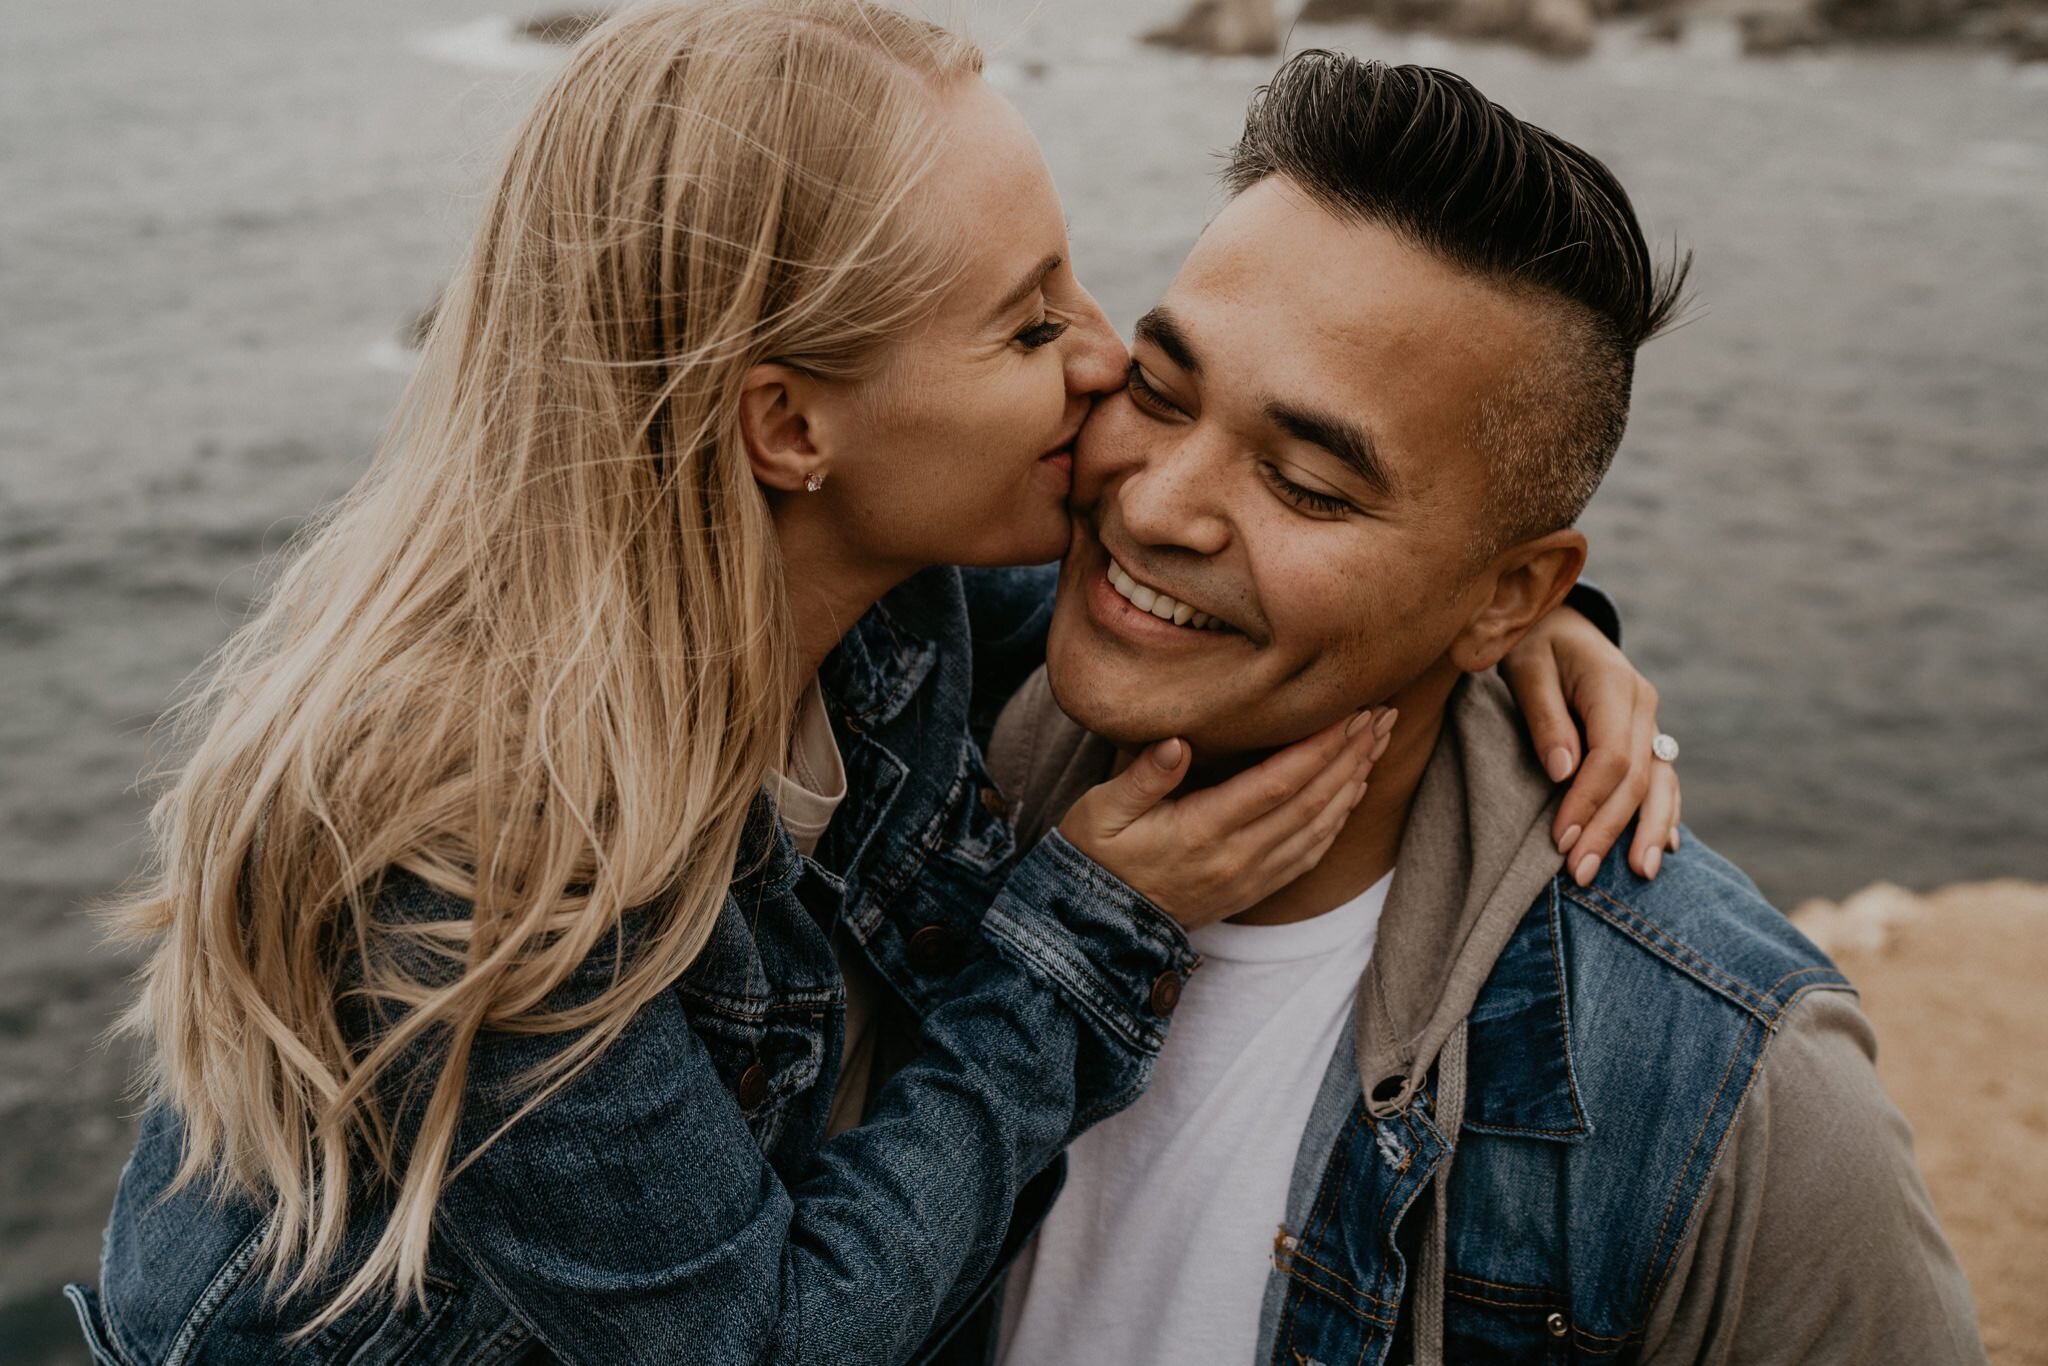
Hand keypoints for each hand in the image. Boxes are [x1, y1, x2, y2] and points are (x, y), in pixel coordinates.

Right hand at [1058, 708, 1396, 931]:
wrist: (1099, 926)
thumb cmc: (1097, 856)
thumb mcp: (1102, 810)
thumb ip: (1142, 777)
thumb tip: (1176, 742)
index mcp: (1202, 830)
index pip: (1278, 782)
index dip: (1320, 746)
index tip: (1350, 711)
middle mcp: (1237, 857)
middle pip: (1312, 800)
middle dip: (1352, 754)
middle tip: (1382, 713)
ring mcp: (1250, 877)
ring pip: (1319, 826)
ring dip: (1354, 781)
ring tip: (1379, 742)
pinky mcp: (1254, 889)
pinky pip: (1310, 854)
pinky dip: (1339, 819)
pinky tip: (1353, 791)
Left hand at [1501, 608, 1679, 885]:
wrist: (1552, 620)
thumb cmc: (1529, 641)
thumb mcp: (1524, 667)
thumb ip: (1544, 717)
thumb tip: (1563, 771)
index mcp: (1614, 683)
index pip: (1611, 756)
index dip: (1588, 802)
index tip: (1561, 840)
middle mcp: (1642, 704)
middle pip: (1636, 779)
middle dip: (1610, 829)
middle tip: (1580, 873)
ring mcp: (1649, 720)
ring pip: (1660, 783)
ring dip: (1649, 831)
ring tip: (1639, 874)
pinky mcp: (1645, 734)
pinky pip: (1662, 778)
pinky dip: (1664, 813)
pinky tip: (1663, 848)